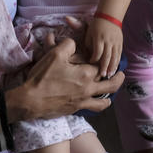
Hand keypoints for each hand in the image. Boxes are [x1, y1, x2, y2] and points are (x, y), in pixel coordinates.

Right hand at [5, 36, 123, 122]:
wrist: (31, 101)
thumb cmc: (43, 77)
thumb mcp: (54, 55)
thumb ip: (68, 45)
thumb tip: (75, 43)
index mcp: (85, 74)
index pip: (100, 65)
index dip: (103, 61)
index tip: (106, 58)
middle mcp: (88, 88)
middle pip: (109, 84)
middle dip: (116, 78)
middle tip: (121, 74)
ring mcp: (83, 101)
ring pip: (104, 99)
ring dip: (110, 94)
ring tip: (113, 90)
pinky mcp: (76, 109)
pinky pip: (94, 108)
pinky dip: (100, 104)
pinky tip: (100, 102)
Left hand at [86, 15, 122, 77]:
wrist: (109, 16)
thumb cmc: (96, 25)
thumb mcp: (89, 33)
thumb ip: (89, 45)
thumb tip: (90, 56)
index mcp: (99, 38)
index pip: (97, 52)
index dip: (94, 59)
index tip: (90, 63)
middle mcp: (108, 40)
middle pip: (107, 56)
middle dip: (104, 66)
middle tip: (102, 75)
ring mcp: (115, 42)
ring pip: (115, 56)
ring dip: (112, 66)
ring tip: (109, 75)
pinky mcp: (120, 43)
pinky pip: (119, 54)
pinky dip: (117, 62)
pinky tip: (115, 68)